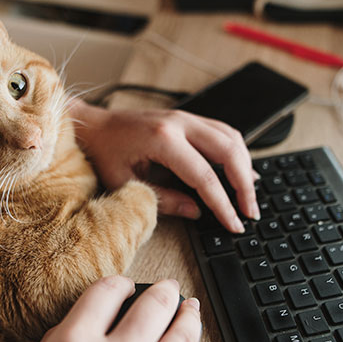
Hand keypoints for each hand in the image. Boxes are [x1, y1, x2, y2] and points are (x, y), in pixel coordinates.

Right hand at [30, 276, 214, 341]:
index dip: (121, 283)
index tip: (126, 285)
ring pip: (180, 339)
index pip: (107, 291)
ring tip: (192, 310)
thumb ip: (68, 335)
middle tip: (171, 287)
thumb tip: (100, 313)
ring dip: (189, 320)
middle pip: (153, 307)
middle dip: (166, 292)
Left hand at [70, 100, 258, 232]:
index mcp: (162, 139)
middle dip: (244, 186)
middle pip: (229, 152)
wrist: (92, 126)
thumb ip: (163, 200)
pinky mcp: (187, 118)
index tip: (234, 224)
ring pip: (231, 138)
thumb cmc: (103, 153)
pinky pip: (222, 132)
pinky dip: (237, 153)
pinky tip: (242, 171)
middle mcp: (179, 123)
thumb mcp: (126, 184)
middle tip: (250, 213)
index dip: (223, 205)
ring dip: (246, 167)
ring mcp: (185, 117)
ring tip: (249, 196)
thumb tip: (196, 212)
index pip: (205, 177)